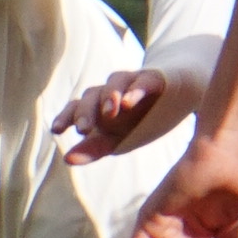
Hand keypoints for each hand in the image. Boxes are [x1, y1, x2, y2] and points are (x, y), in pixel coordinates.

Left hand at [55, 63, 198, 164]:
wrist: (180, 93)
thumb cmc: (144, 119)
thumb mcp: (119, 138)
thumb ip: (94, 148)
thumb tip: (67, 159)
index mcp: (101, 106)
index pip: (77, 107)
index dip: (66, 117)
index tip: (57, 130)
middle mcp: (113, 91)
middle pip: (93, 94)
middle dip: (86, 111)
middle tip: (83, 129)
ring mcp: (134, 81)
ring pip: (115, 82)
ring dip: (110, 96)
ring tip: (109, 112)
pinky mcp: (156, 78)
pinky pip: (144, 80)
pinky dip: (135, 89)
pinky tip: (129, 102)